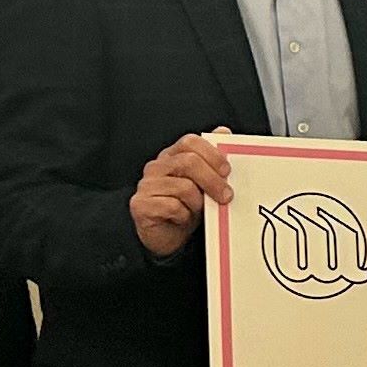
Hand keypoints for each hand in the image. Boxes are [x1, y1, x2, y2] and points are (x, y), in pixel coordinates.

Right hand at [129, 133, 233, 255]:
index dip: (211, 154)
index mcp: (172, 156)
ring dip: (197, 203)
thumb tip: (223, 131)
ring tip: (198, 210)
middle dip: (213, 180)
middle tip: (226, 195)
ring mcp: (146, 185)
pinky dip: (184, 215)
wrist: (167, 236)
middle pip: (189, 162)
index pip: (190, 142)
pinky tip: (182, 218)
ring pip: (183, 187)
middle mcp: (157, 167)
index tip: (227, 170)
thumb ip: (212, 158)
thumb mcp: (204, 183)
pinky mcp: (140, 204)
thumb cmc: (186, 206)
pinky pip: (172, 207)